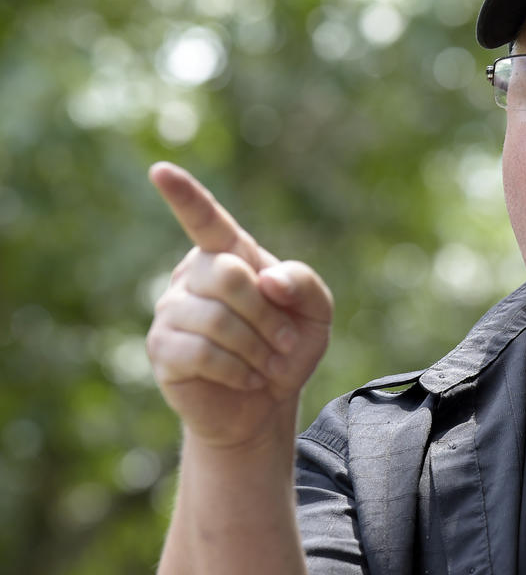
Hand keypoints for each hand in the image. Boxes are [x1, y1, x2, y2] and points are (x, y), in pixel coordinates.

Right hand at [146, 162, 332, 449]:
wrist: (264, 403)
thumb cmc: (288, 347)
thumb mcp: (316, 312)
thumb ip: (303, 282)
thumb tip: (268, 280)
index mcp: (229, 255)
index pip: (204, 219)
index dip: (184, 196)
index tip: (160, 171)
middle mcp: (194, 275)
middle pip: (227, 275)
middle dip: (266, 314)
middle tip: (284, 343)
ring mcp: (172, 311)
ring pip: (216, 319)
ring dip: (256, 347)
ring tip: (268, 365)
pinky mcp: (162, 348)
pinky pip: (200, 352)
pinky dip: (236, 369)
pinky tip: (247, 378)